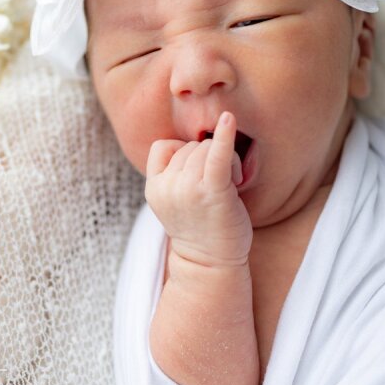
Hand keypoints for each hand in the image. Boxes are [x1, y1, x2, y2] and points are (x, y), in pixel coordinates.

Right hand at [145, 111, 251, 267]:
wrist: (211, 265)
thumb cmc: (201, 230)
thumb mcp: (175, 200)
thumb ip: (175, 174)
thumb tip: (197, 140)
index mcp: (153, 188)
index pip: (164, 147)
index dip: (183, 154)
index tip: (197, 177)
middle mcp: (167, 186)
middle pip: (191, 146)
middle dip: (208, 159)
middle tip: (220, 187)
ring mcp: (188, 188)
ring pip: (206, 148)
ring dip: (224, 160)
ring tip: (230, 186)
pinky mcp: (212, 191)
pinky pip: (217, 154)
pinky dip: (225, 135)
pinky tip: (230, 119)